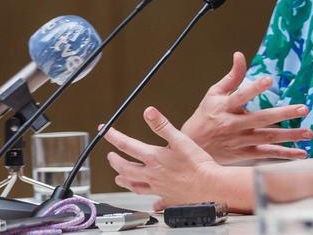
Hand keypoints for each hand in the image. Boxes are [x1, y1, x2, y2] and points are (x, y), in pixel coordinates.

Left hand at [106, 107, 228, 210]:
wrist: (208, 186)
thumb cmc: (197, 164)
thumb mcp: (181, 139)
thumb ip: (163, 126)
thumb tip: (149, 112)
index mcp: (153, 158)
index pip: (127, 145)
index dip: (113, 136)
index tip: (104, 131)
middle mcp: (151, 174)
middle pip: (125, 167)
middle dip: (115, 160)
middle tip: (110, 156)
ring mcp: (157, 187)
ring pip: (133, 184)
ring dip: (123, 179)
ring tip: (118, 178)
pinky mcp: (166, 197)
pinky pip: (153, 199)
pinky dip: (149, 198)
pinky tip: (151, 200)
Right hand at [181, 52, 310, 163]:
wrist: (191, 148)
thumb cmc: (205, 116)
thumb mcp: (214, 94)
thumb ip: (232, 77)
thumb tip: (240, 55)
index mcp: (225, 107)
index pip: (241, 95)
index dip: (254, 88)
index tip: (269, 80)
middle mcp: (234, 124)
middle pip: (261, 118)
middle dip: (283, 114)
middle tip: (304, 108)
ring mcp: (240, 141)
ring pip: (268, 138)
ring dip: (290, 136)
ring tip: (308, 132)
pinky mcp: (244, 154)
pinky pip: (267, 154)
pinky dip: (284, 155)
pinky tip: (302, 153)